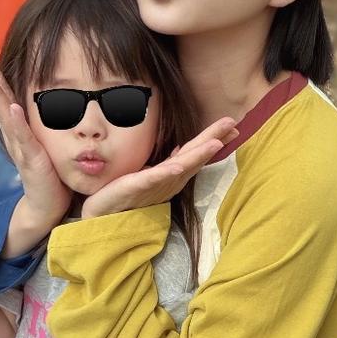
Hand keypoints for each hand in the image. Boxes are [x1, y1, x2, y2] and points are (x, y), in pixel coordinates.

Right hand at [0, 48, 70, 228]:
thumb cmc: (48, 173)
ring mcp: (20, 146)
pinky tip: (12, 107)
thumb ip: (34, 123)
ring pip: (5, 115)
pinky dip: (17, 122)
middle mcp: (13, 134)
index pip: (2, 95)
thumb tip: (37, 101)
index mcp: (16, 127)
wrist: (46, 206)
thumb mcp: (41, 141)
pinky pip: (24, 138)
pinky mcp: (32, 159)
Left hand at [80, 117, 238, 218]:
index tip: (233, 126)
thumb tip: (182, 150)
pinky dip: (167, 173)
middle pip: (194, 156)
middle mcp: (169, 180)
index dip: (213, 138)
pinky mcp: (137, 186)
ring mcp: (155, 184)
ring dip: (198, 155)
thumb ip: (168, 165)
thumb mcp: (150, 174)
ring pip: (181, 167)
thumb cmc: (125, 194)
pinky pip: (153, 178)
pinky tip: (177, 166)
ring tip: (215, 143)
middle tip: (232, 124)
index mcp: (172, 175)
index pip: (196, 153)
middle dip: (213, 139)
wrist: (103, 213)